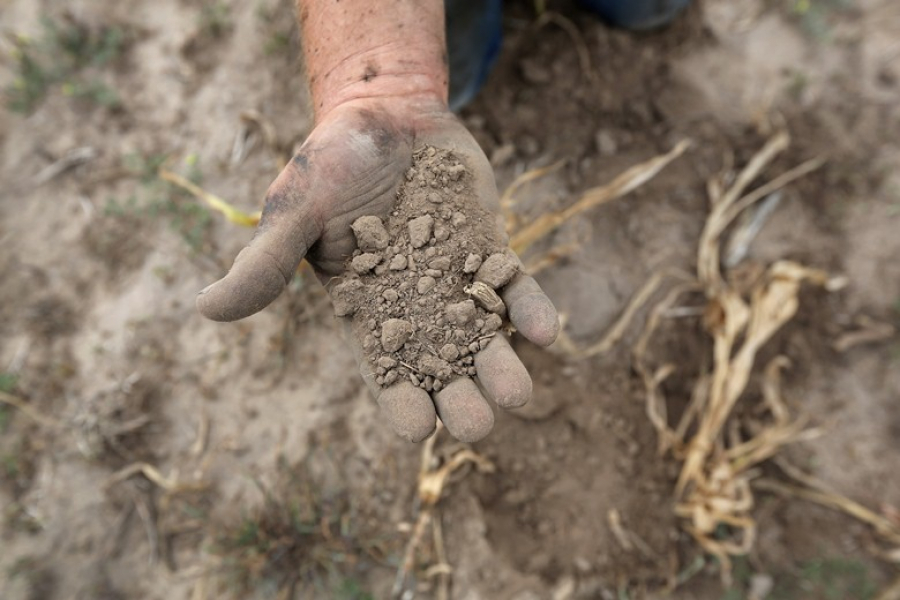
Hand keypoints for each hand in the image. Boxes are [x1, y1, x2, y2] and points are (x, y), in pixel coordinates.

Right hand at [197, 97, 558, 442]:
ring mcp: (458, 285)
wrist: (385, 115)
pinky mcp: (491, 254)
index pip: (385, 377)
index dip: (401, 405)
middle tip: (474, 421)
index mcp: (367, 317)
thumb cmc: (331, 164)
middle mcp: (417, 312)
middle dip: (459, 403)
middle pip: (442, 373)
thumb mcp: (294, 209)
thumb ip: (264, 261)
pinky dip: (531, 312)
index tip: (416, 426)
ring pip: (485, 344)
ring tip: (517, 391)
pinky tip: (546, 332)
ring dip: (503, 370)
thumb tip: (204, 309)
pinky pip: (515, 291)